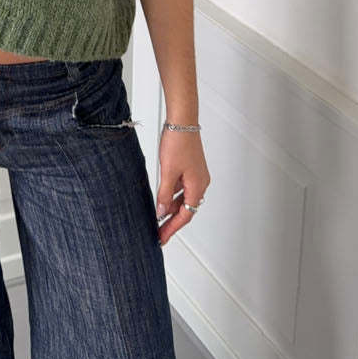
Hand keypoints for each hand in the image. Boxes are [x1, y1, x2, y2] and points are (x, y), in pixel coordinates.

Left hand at [155, 129, 209, 245]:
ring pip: (183, 198)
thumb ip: (164, 194)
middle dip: (172, 221)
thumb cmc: (179, 142)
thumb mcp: (168, 171)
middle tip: (159, 232)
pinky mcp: (190, 168)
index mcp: (197, 186)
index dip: (173, 228)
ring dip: (171, 207)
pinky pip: (181, 187)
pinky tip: (162, 196)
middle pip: (186, 208)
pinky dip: (172, 194)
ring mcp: (196, 175)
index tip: (162, 238)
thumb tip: (161, 212)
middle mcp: (200, 183)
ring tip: (158, 217)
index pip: (185, 215)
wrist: (182, 120)